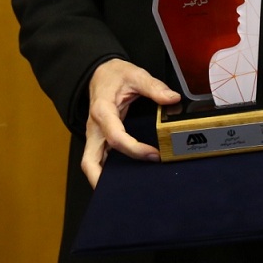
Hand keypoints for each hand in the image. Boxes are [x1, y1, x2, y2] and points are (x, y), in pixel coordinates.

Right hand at [81, 58, 180, 187]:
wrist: (100, 72)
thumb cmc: (116, 74)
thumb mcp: (136, 74)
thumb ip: (154, 87)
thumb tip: (172, 99)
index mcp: (102, 111)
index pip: (116, 138)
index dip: (135, 149)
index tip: (154, 154)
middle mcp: (94, 127)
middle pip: (89, 161)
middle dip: (103, 180)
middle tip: (127, 190)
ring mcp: (94, 134)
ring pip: (90, 164)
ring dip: (102, 179)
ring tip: (125, 190)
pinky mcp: (98, 138)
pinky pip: (98, 158)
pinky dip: (106, 171)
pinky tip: (123, 176)